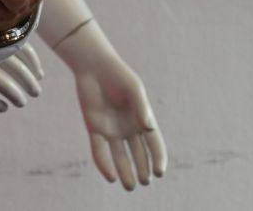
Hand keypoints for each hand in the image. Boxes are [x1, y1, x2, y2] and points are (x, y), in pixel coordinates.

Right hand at [0, 37, 43, 109]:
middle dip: (28, 81)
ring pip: (0, 80)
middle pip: (14, 65)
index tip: (40, 74)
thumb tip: (14, 36)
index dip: (33, 62)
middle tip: (36, 91)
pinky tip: (2, 108)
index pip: (20, 46)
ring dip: (15, 94)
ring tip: (22, 102)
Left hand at [75, 56, 165, 192]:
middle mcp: (129, 128)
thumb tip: (148, 128)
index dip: (158, 159)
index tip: (159, 172)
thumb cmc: (118, 75)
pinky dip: (104, 164)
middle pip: (139, 154)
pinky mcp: (95, 129)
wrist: (93, 66)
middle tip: (145, 182)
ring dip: (125, 172)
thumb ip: (141, 107)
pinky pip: (100, 150)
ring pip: (120, 157)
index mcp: (142, 120)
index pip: (154, 144)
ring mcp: (112, 130)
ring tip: (130, 186)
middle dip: (143, 169)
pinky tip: (110, 176)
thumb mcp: (133, 89)